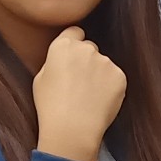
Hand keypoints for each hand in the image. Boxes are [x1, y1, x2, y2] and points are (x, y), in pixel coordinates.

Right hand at [31, 25, 127, 160]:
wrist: (72, 128)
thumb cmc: (51, 107)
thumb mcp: (40, 78)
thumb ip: (54, 61)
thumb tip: (64, 59)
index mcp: (63, 46)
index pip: (75, 32)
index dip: (74, 44)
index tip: (73, 58)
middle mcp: (86, 48)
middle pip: (90, 48)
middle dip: (87, 60)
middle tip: (80, 83)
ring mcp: (105, 61)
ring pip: (104, 64)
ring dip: (99, 75)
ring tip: (89, 97)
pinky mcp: (120, 76)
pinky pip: (115, 77)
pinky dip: (111, 87)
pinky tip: (100, 101)